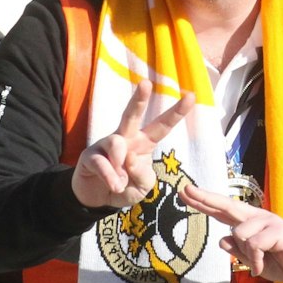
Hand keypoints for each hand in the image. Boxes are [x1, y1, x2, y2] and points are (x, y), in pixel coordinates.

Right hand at [70, 81, 194, 209]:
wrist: (98, 198)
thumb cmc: (125, 187)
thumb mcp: (143, 187)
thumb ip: (144, 175)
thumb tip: (129, 159)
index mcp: (144, 143)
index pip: (162, 126)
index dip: (176, 113)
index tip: (192, 96)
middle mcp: (126, 138)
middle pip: (132, 115)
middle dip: (139, 98)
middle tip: (146, 83)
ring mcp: (106, 145)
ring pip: (116, 142)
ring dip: (120, 166)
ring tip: (120, 183)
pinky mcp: (90, 155)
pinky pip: (102, 162)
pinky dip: (110, 177)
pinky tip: (114, 185)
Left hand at [179, 183, 282, 282]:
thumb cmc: (280, 261)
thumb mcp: (253, 261)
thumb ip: (238, 251)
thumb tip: (222, 239)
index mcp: (249, 223)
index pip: (222, 210)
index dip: (204, 201)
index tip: (185, 192)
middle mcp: (256, 217)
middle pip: (227, 205)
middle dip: (204, 198)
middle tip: (185, 189)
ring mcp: (267, 221)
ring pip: (238, 233)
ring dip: (246, 254)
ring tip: (259, 262)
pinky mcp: (277, 230)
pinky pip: (254, 244)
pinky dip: (255, 260)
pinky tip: (262, 266)